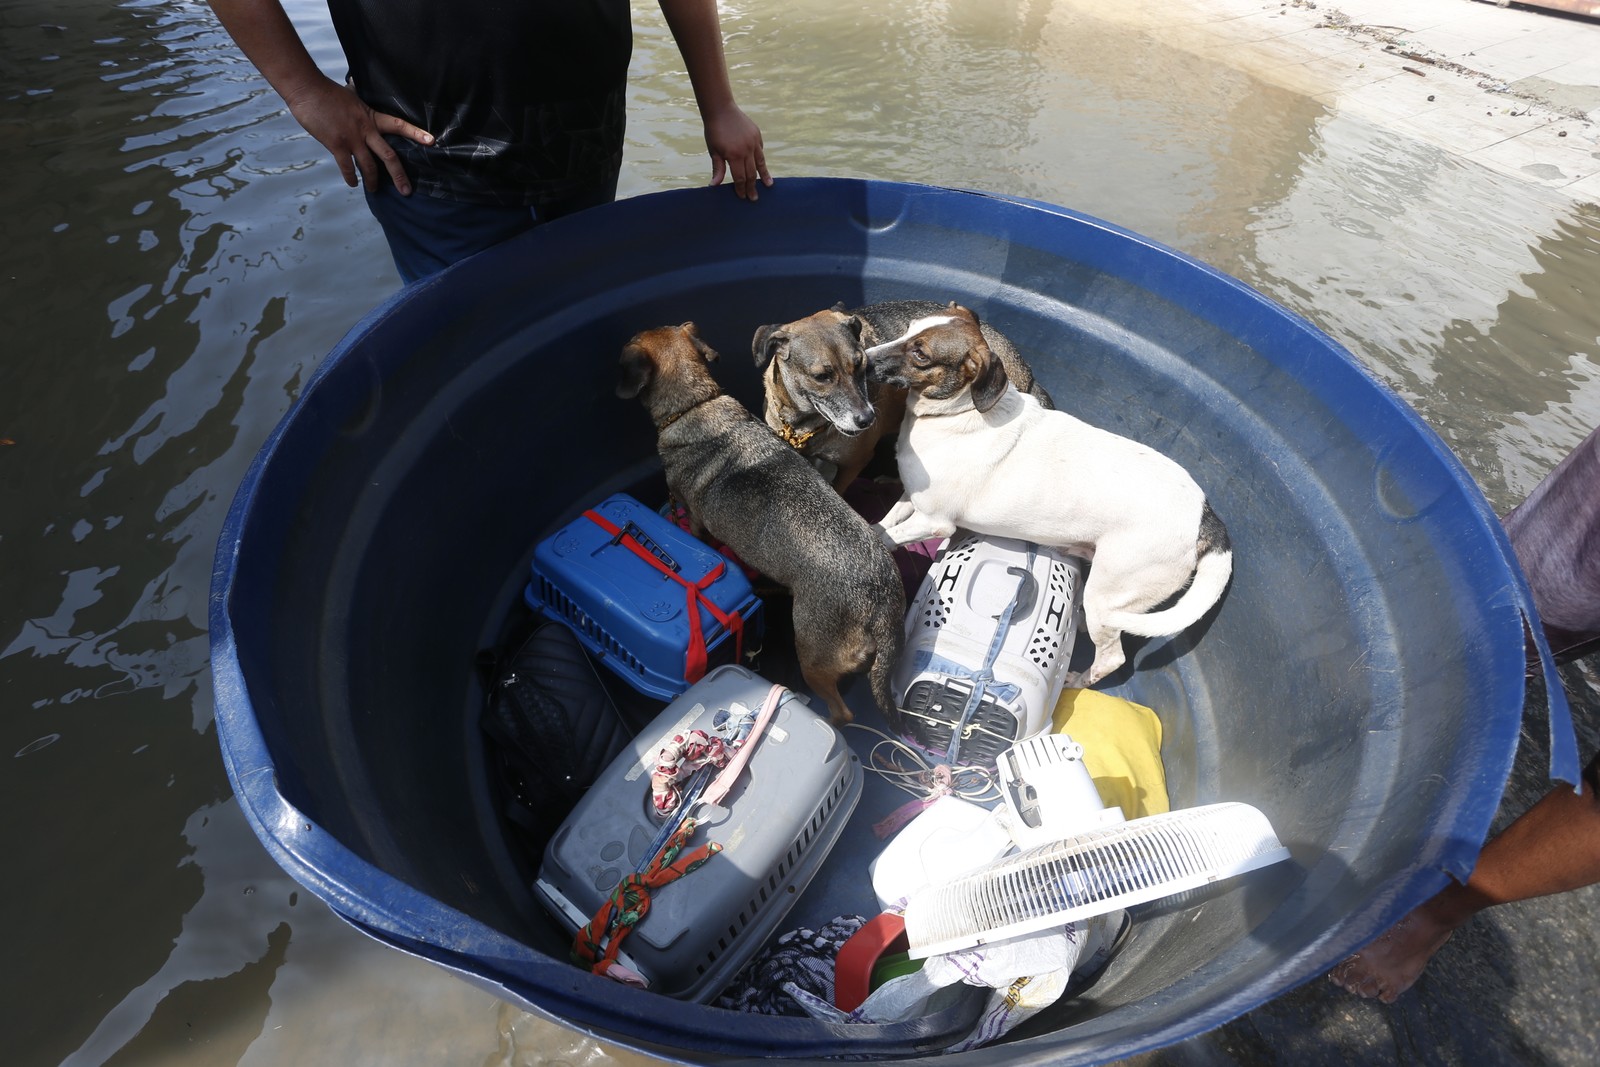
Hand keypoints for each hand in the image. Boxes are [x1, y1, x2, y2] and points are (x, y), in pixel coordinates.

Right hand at [284, 76, 433, 194]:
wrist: (308, 90)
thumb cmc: (327, 91)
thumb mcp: (351, 94)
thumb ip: (358, 98)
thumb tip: (356, 84)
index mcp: (372, 117)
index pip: (399, 125)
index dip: (416, 134)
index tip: (432, 142)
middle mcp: (366, 130)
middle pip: (389, 156)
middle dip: (399, 176)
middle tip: (407, 191)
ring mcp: (352, 139)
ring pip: (369, 166)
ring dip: (373, 181)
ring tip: (375, 190)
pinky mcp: (337, 145)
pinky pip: (347, 167)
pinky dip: (351, 177)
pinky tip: (353, 183)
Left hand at [701, 103, 771, 201]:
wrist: (721, 110)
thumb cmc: (714, 131)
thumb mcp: (714, 151)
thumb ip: (718, 168)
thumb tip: (714, 186)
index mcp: (734, 155)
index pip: (740, 177)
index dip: (741, 188)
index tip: (743, 197)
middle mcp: (746, 150)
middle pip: (751, 173)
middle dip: (752, 187)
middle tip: (754, 198)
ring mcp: (754, 142)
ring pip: (760, 163)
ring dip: (764, 176)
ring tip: (768, 186)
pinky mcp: (757, 135)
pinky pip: (760, 151)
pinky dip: (760, 160)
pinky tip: (762, 167)